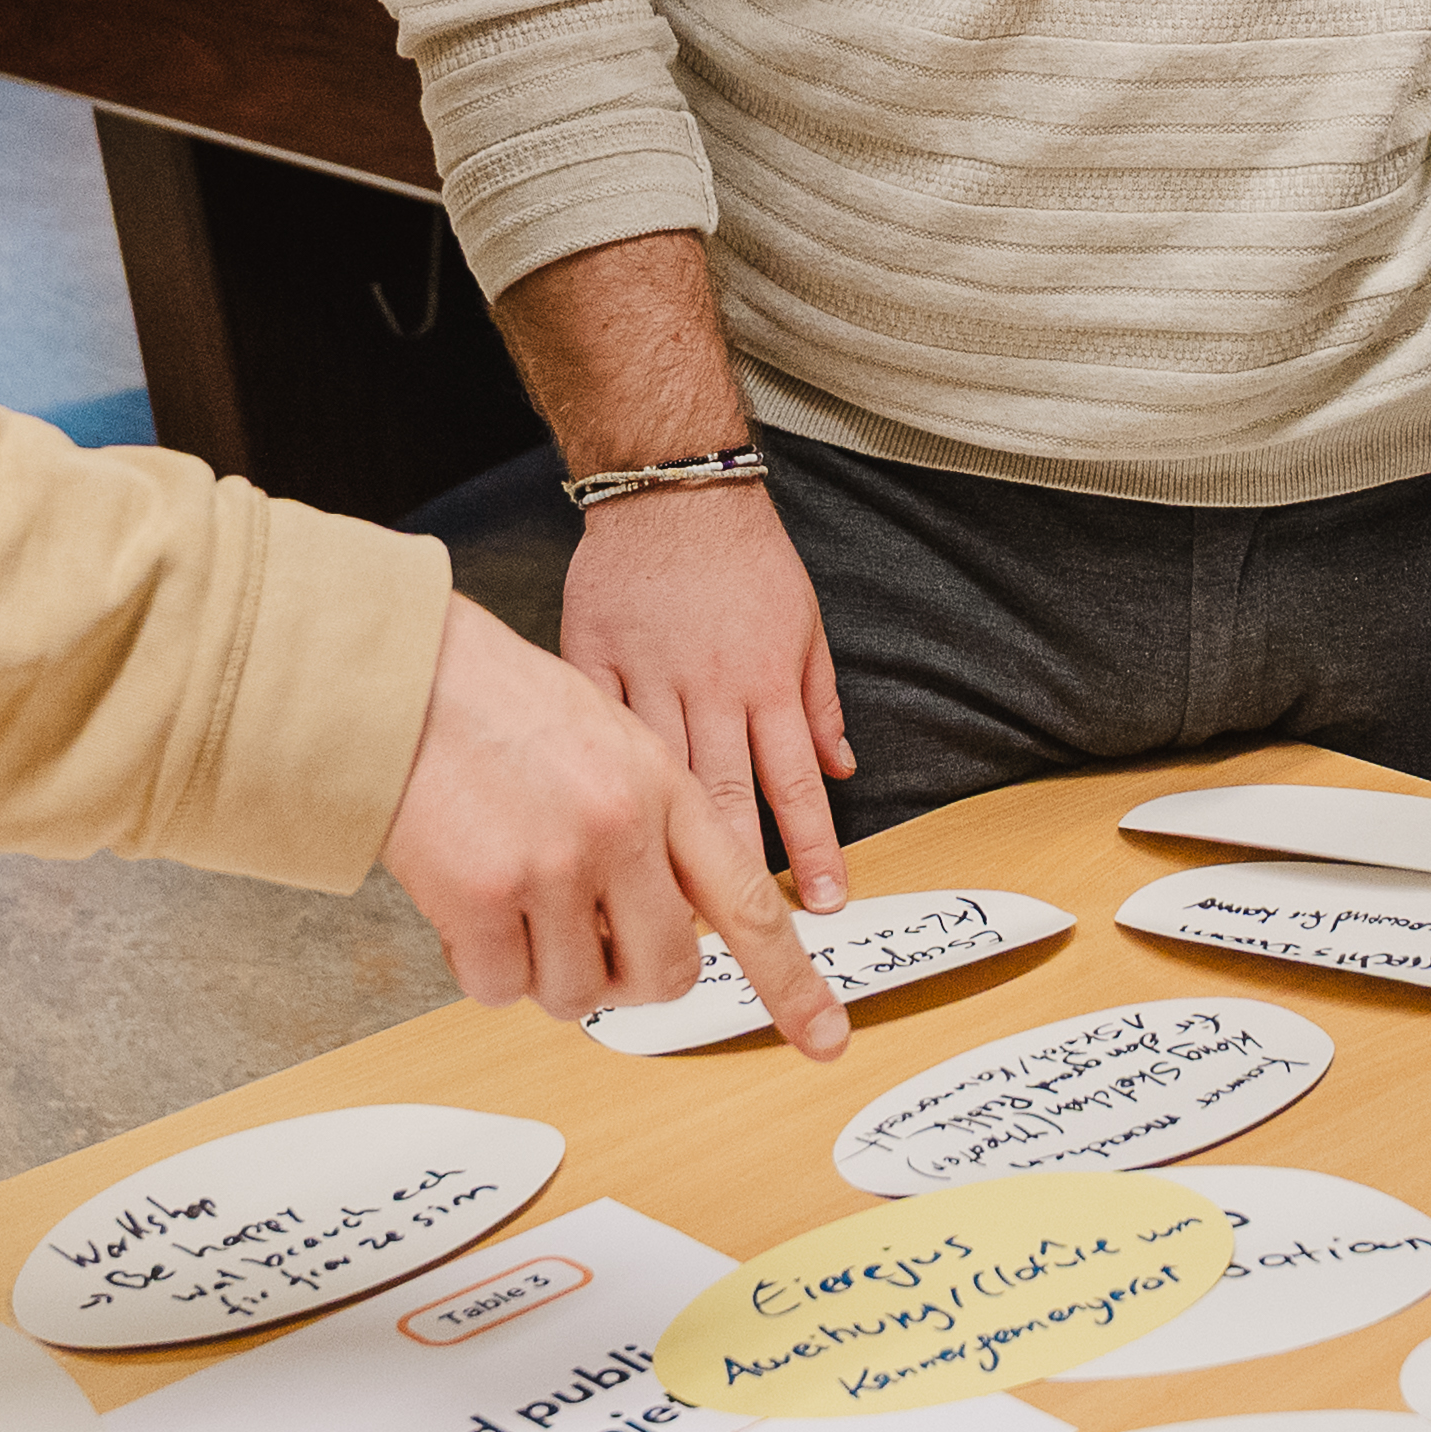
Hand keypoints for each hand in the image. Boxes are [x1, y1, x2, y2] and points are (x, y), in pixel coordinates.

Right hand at [379, 594, 840, 1052]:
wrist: (400, 676)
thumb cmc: (497, 702)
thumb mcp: (608, 736)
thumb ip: (650, 821)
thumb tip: (664, 915)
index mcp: (663, 788)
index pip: (746, 903)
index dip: (791, 983)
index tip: (825, 1042)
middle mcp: (620, 831)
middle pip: (664, 973)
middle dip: (629, 979)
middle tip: (587, 944)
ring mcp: (550, 867)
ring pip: (576, 994)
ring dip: (545, 971)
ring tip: (512, 900)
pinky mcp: (478, 899)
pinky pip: (500, 989)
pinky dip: (482, 968)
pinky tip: (465, 907)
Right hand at [554, 481, 856, 912]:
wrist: (671, 490)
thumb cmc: (743, 557)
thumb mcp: (804, 622)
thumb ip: (818, 700)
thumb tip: (843, 769)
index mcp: (766, 681)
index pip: (796, 782)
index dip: (815, 849)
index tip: (828, 904)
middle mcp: (710, 688)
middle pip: (727, 796)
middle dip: (739, 871)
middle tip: (744, 941)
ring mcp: (645, 679)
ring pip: (654, 781)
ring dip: (660, 849)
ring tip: (662, 917)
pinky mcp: (588, 664)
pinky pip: (591, 737)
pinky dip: (592, 786)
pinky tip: (587, 839)